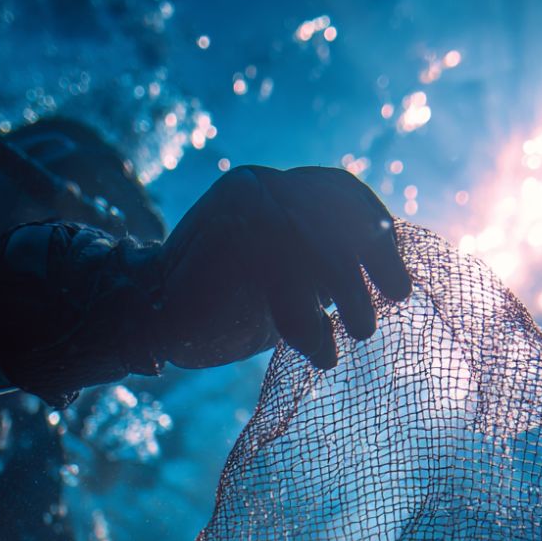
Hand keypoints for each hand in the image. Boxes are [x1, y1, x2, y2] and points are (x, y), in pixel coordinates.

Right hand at [155, 166, 410, 369]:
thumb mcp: (290, 274)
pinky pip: (289, 287)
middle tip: (398, 297)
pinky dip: (311, 326)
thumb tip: (389, 273)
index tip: (396, 271)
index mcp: (270, 186)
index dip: (375, 226)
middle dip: (377, 259)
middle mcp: (258, 188)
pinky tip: (321, 354)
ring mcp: (240, 215)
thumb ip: (326, 262)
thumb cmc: (226, 303)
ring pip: (321, 249)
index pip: (339, 191)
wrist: (143, 316)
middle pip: (338, 215)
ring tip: (362, 333)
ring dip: (352, 296)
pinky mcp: (227, 251)